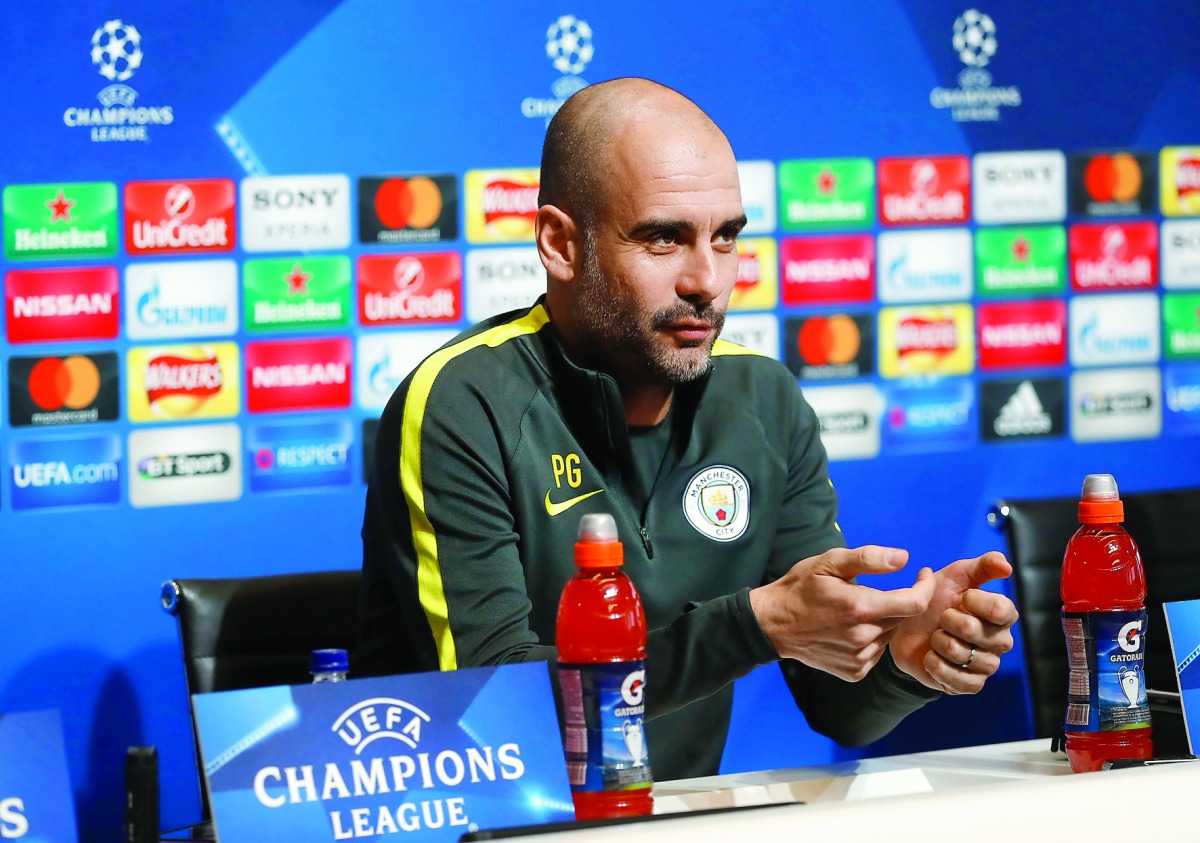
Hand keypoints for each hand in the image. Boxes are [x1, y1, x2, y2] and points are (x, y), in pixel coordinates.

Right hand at [750, 546, 935, 681]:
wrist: (773, 624)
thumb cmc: (800, 588)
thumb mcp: (829, 562)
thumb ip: (869, 558)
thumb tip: (904, 558)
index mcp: (861, 608)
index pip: (914, 603)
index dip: (925, 587)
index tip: (923, 574)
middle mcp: (863, 637)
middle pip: (902, 618)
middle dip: (896, 601)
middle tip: (874, 591)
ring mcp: (859, 658)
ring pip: (888, 635)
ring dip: (882, 621)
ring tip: (854, 611)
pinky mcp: (854, 671)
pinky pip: (876, 652)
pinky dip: (870, 639)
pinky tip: (848, 630)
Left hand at [889, 551, 1018, 693]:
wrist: (906, 629)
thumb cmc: (935, 600)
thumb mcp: (956, 576)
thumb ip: (984, 565)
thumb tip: (1007, 566)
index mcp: (1002, 615)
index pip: (1001, 609)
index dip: (973, 602)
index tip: (959, 598)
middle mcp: (1000, 641)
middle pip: (979, 632)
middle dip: (950, 621)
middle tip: (941, 619)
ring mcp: (986, 665)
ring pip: (967, 657)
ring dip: (941, 644)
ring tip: (935, 638)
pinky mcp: (970, 685)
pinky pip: (960, 681)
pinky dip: (938, 666)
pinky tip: (931, 657)